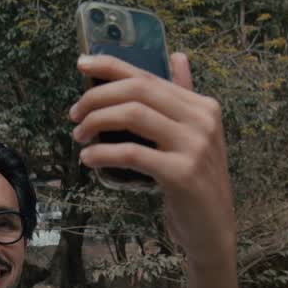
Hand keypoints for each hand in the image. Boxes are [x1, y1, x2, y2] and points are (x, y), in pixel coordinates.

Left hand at [69, 53, 236, 269]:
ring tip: (80, 136)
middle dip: (97, 97)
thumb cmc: (194, 184)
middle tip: (75, 114)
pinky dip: (103, 153)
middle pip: (138, 90)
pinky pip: (132, 153)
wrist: (212, 231)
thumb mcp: (193, 136)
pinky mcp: (182, 173)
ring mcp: (195, 146)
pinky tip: (88, 158)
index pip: (149, 75)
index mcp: (203, 106)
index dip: (111, 65)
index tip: (81, 64)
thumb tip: (178, 56)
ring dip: (96, 121)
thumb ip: (184, 98)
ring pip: (133, 115)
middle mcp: (202, 120)